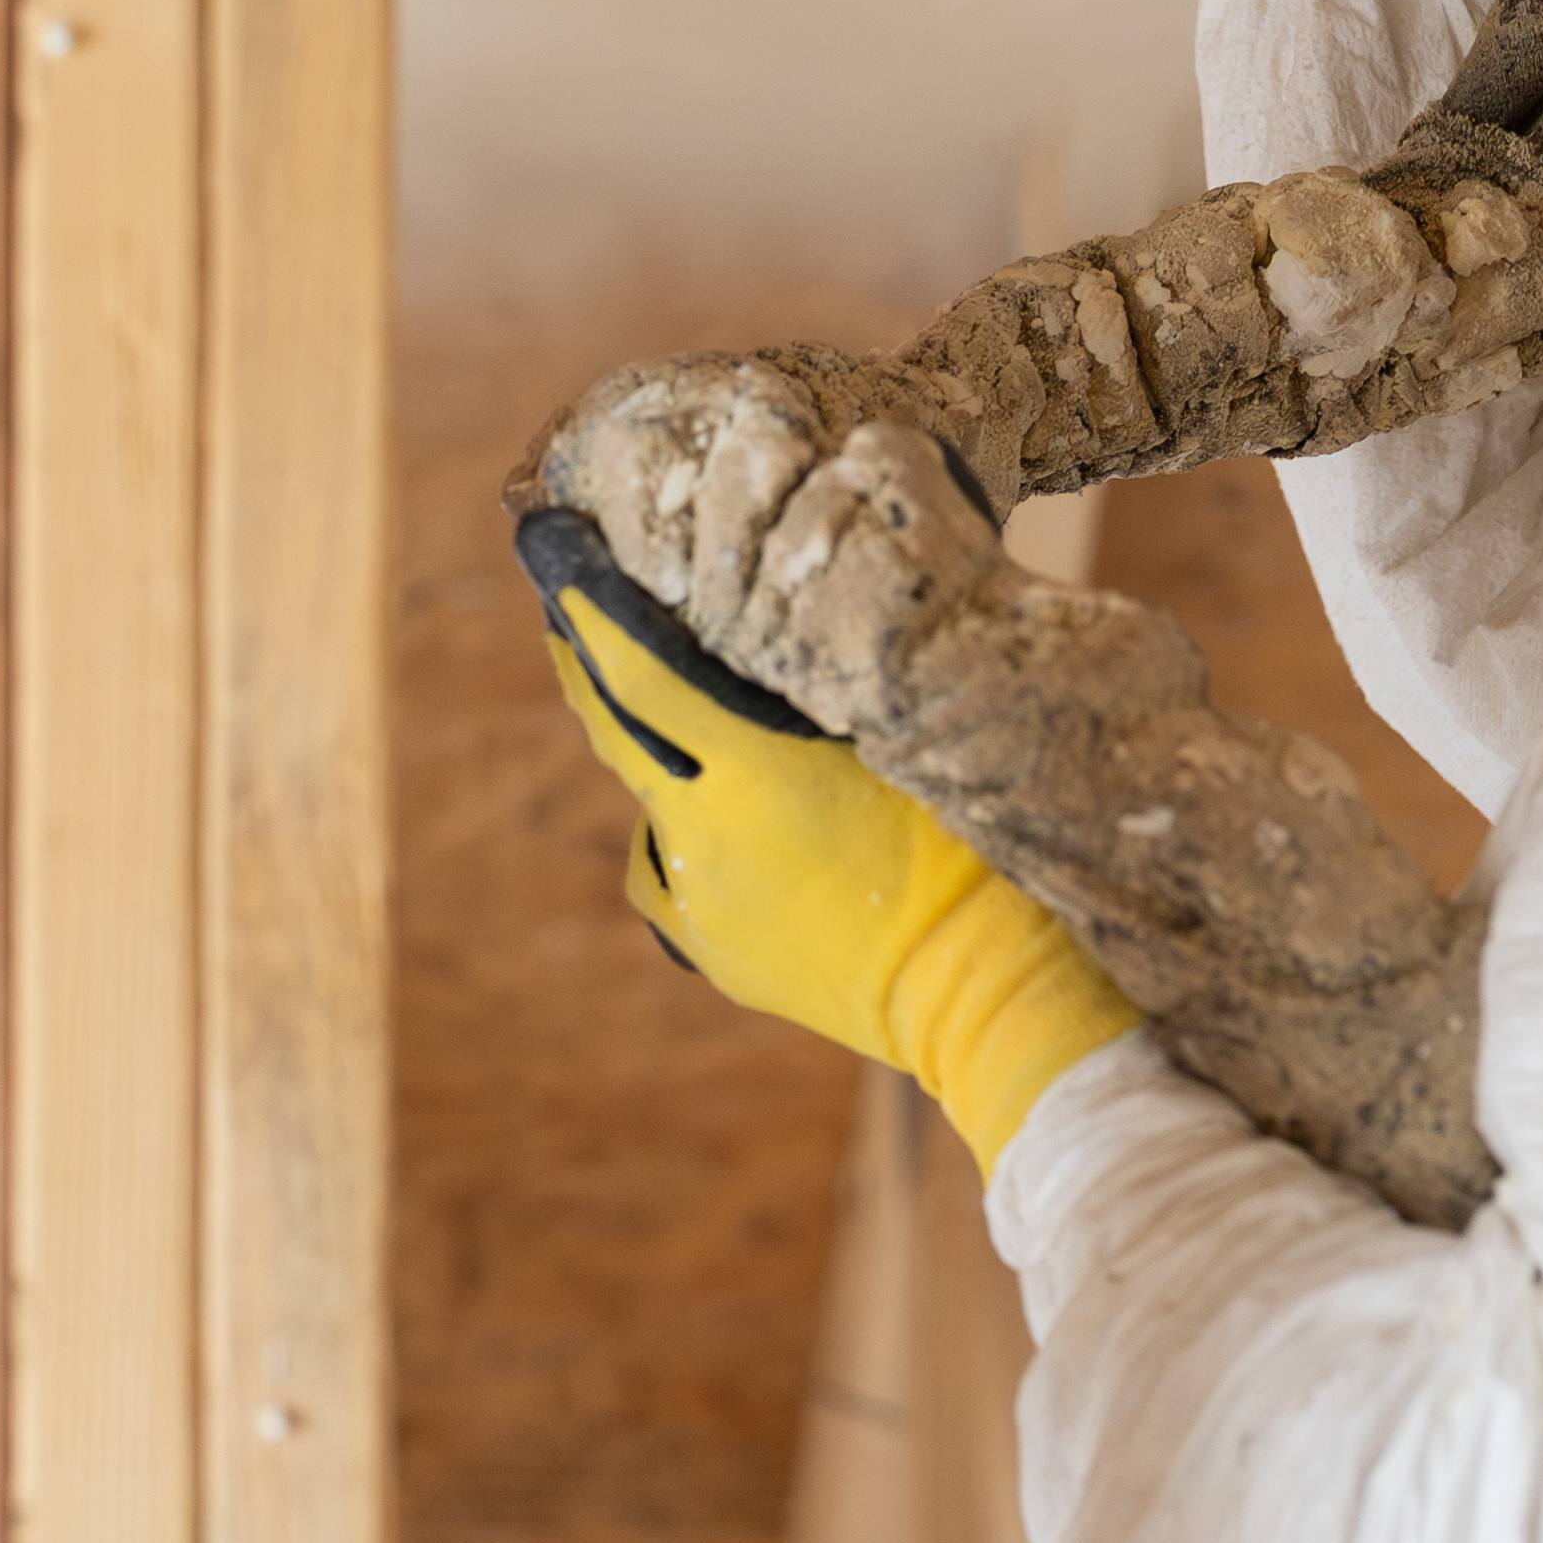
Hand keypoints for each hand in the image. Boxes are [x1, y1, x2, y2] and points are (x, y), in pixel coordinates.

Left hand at [517, 506, 1138, 1169]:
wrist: (990, 991)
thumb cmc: (976, 848)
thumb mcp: (900, 737)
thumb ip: (820, 688)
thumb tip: (776, 626)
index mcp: (749, 774)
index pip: (638, 672)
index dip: (589, 607)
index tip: (553, 551)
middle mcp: (703, 840)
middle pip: (617, 734)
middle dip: (587, 665)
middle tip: (568, 608)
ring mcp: (703, 906)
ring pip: (646, 814)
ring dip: (648, 762)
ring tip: (662, 721)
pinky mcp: (720, 957)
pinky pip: (670, 880)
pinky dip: (676, 843)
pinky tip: (704, 829)